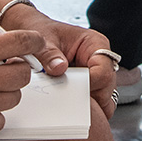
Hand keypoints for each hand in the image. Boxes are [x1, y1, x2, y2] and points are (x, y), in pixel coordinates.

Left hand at [0, 3, 119, 118]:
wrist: (34, 34)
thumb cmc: (44, 32)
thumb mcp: (44, 40)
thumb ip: (49, 54)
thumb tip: (59, 68)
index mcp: (95, 43)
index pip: (104, 71)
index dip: (90, 84)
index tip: (71, 89)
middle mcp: (100, 59)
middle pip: (107, 88)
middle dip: (89, 98)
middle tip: (66, 100)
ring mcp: (96, 74)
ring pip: (104, 99)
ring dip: (86, 105)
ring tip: (65, 102)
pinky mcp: (90, 86)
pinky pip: (94, 103)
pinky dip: (82, 108)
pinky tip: (67, 104)